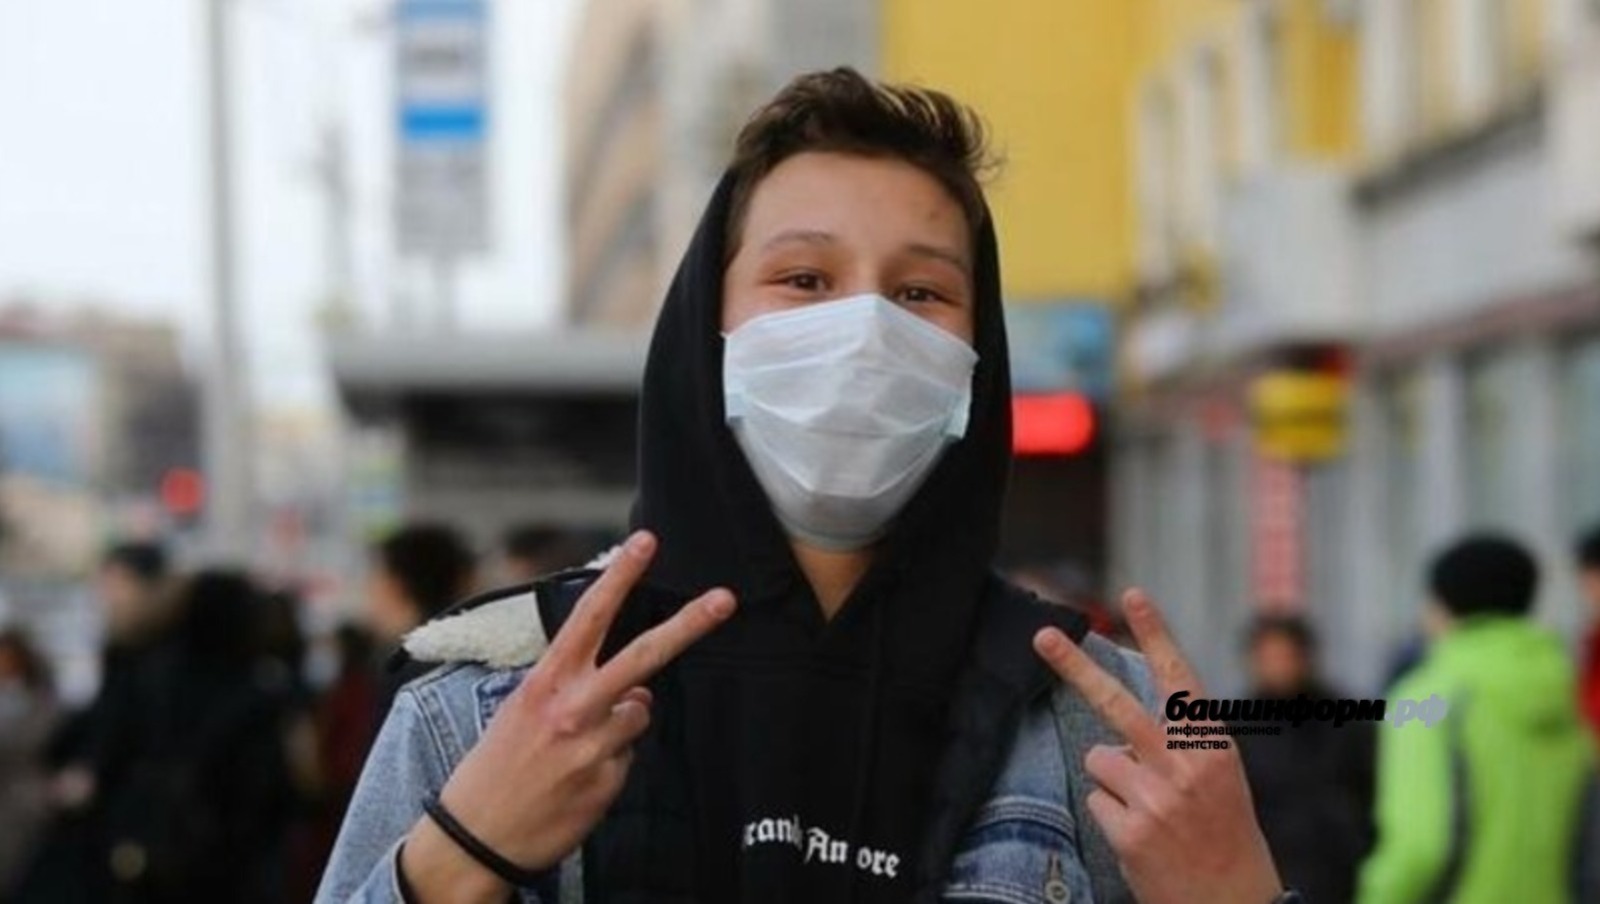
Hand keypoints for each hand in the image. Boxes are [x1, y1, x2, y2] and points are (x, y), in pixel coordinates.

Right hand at [403, 531, 736, 902]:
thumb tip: (638, 692)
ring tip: (575, 750)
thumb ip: (577, 689)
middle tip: (725, 599)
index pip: (588, 617)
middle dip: (688, 624)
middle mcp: (574, 708)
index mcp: (546, 682)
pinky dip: (610, 763)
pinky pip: (628, 757)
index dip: (619, 576)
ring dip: (620, 725)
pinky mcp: (609, 782)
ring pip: (640, 712)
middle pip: (644, 655)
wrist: (477, 837)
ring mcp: (595, 746)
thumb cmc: (496, 767)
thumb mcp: (522, 711)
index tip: (646, 542)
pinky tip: (576, 780)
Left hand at [1033, 590, 1280, 903]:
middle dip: (1074, 666)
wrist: (1235, 901)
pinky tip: (1142, 837)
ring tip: (1148, 808)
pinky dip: (1111, 815)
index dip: (1155, 635)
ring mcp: (1155, 800)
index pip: (1180, 680)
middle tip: (1041, 634)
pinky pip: (1096, 801)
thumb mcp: (1219, 776)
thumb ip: (1180, 743)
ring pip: (1099, 760)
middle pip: (1116, 704)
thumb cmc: (1224, 832)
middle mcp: (1184, 766)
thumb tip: (1118, 727)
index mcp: (1212, 746)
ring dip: (1112, 779)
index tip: (1131, 594)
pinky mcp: (1130, 832)